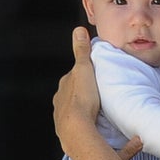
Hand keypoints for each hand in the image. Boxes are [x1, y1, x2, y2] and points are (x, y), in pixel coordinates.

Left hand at [53, 27, 99, 152]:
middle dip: (83, 90)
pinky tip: (91, 120)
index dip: (85, 73)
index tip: (95, 74)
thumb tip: (78, 30)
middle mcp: (60, 98)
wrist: (76, 128)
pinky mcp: (66, 128)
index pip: (74, 75)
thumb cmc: (82, 98)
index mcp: (65, 84)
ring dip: (82, 105)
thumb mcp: (84, 69)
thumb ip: (82, 51)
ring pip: (73, 105)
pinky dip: (82, 119)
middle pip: (73, 91)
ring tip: (96, 107)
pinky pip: (75, 120)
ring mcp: (61, 114)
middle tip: (98, 91)